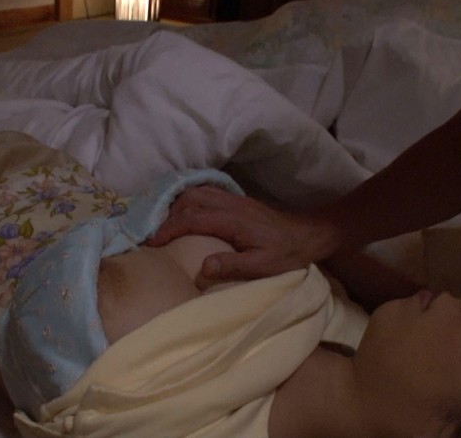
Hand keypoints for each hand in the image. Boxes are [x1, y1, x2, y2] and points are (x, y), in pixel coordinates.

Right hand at [147, 186, 340, 279]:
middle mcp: (230, 204)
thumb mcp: (262, 267)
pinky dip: (190, 201)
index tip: (151, 242)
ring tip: (167, 225)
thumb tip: (203, 268)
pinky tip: (187, 215)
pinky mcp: (238, 200)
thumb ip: (232, 266)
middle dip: (168, 214)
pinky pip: (206, 193)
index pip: (191, 219)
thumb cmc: (286, 255)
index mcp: (232, 220)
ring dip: (178, 205)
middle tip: (156, 234)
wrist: (308, 236)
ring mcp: (234, 199)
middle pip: (189, 199)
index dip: (168, 229)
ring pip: (196, 192)